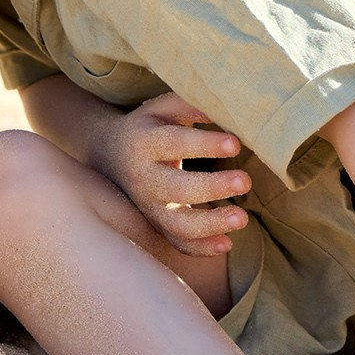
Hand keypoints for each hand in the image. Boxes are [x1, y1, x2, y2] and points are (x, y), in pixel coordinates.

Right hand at [93, 92, 251, 257]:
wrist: (110, 155)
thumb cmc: (149, 126)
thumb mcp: (163, 108)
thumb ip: (193, 105)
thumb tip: (232, 112)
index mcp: (143, 141)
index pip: (174, 143)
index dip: (204, 145)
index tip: (236, 144)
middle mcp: (142, 178)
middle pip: (176, 188)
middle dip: (212, 187)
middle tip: (245, 181)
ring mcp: (148, 206)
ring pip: (176, 224)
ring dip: (210, 225)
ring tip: (242, 218)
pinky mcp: (155, 224)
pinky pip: (177, 242)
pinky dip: (201, 248)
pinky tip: (227, 243)